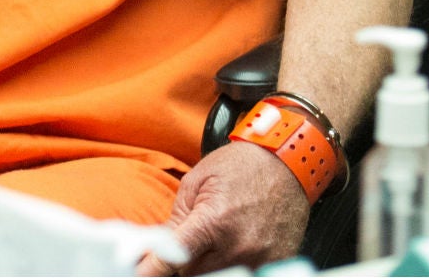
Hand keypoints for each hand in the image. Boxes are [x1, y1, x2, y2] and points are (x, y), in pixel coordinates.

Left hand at [137, 142, 308, 275]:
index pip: (173, 257)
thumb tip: (154, 248)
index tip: (138, 273)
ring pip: (216, 276)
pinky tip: (232, 248)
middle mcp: (237, 246)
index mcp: (213, 221)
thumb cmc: (242, 166)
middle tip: (184, 243)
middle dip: (182, 261)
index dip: (153, 268)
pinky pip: (245, 274)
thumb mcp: (198, 181)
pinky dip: (232, 265)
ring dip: (206, 265)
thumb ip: (176, 219)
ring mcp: (259, 258)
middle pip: (192, 273)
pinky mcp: (275, 263)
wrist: (289, 161)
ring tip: (213, 241)